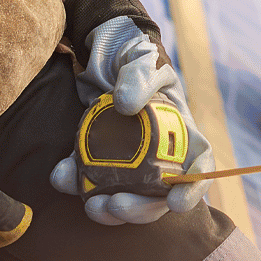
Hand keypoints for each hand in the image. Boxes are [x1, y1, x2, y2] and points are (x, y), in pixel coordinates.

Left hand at [50, 16, 214, 224]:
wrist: (101, 51)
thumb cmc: (134, 53)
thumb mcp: (143, 59)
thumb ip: (138, 77)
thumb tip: (125, 106)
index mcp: (180, 131)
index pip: (198, 165)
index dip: (192, 188)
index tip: (176, 202)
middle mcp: (158, 153)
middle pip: (158, 194)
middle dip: (140, 208)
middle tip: (117, 205)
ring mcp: (128, 160)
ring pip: (127, 195)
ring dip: (111, 209)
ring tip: (92, 207)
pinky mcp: (99, 158)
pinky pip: (91, 178)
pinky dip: (77, 182)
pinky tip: (62, 176)